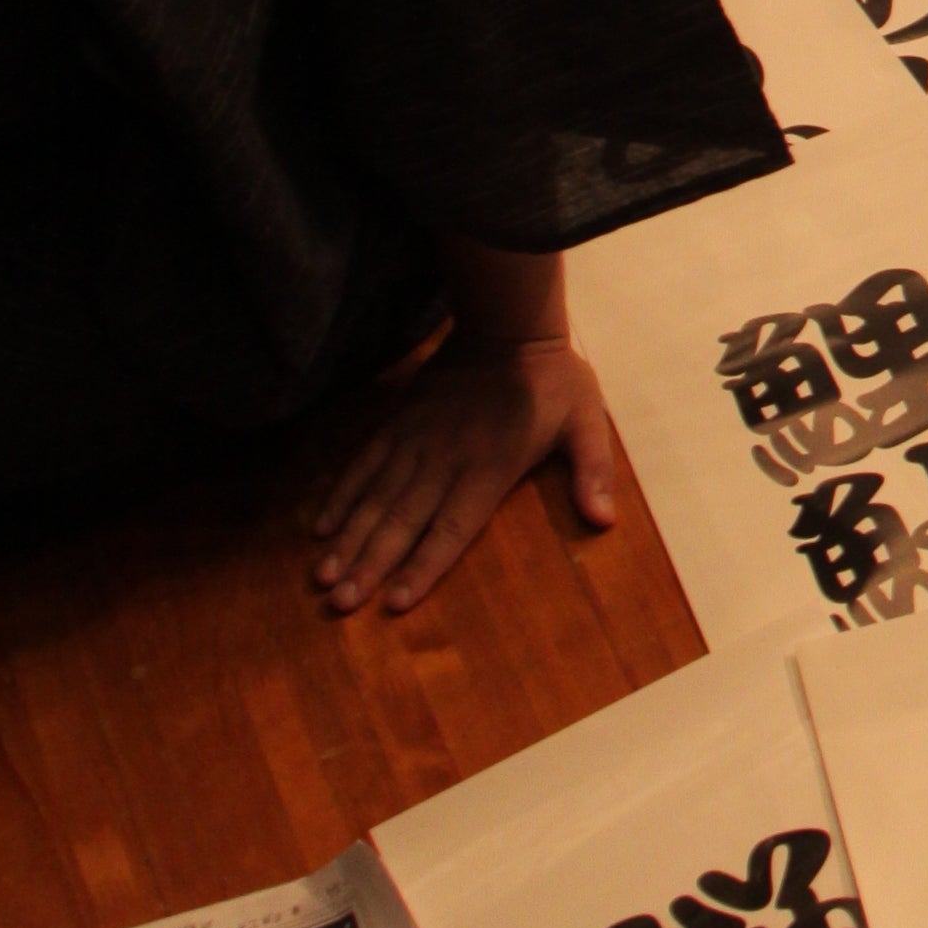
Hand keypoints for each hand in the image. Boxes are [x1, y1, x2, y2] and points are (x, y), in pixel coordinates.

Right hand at [309, 335, 616, 619]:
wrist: (507, 325)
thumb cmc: (552, 380)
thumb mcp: (585, 423)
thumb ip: (592, 473)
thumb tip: (606, 522)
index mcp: (489, 469)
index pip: (452, 530)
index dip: (424, 567)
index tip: (394, 603)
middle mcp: (444, 462)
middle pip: (402, 522)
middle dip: (370, 565)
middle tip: (339, 603)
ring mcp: (415, 442)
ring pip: (375, 498)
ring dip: (348, 540)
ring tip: (321, 577)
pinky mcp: (397, 423)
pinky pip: (363, 465)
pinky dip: (341, 496)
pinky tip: (321, 529)